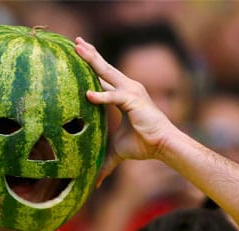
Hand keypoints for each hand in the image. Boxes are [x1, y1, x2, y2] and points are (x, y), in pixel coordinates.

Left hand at [74, 37, 175, 182]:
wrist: (162, 146)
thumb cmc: (143, 145)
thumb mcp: (117, 151)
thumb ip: (104, 162)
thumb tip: (94, 182)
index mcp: (123, 95)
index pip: (103, 76)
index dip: (91, 65)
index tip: (78, 53)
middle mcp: (128, 88)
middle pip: (104, 68)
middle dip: (89, 54)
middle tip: (75, 41)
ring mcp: (131, 92)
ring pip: (107, 74)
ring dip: (92, 62)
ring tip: (78, 50)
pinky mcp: (134, 101)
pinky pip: (114, 98)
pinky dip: (101, 96)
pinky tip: (88, 95)